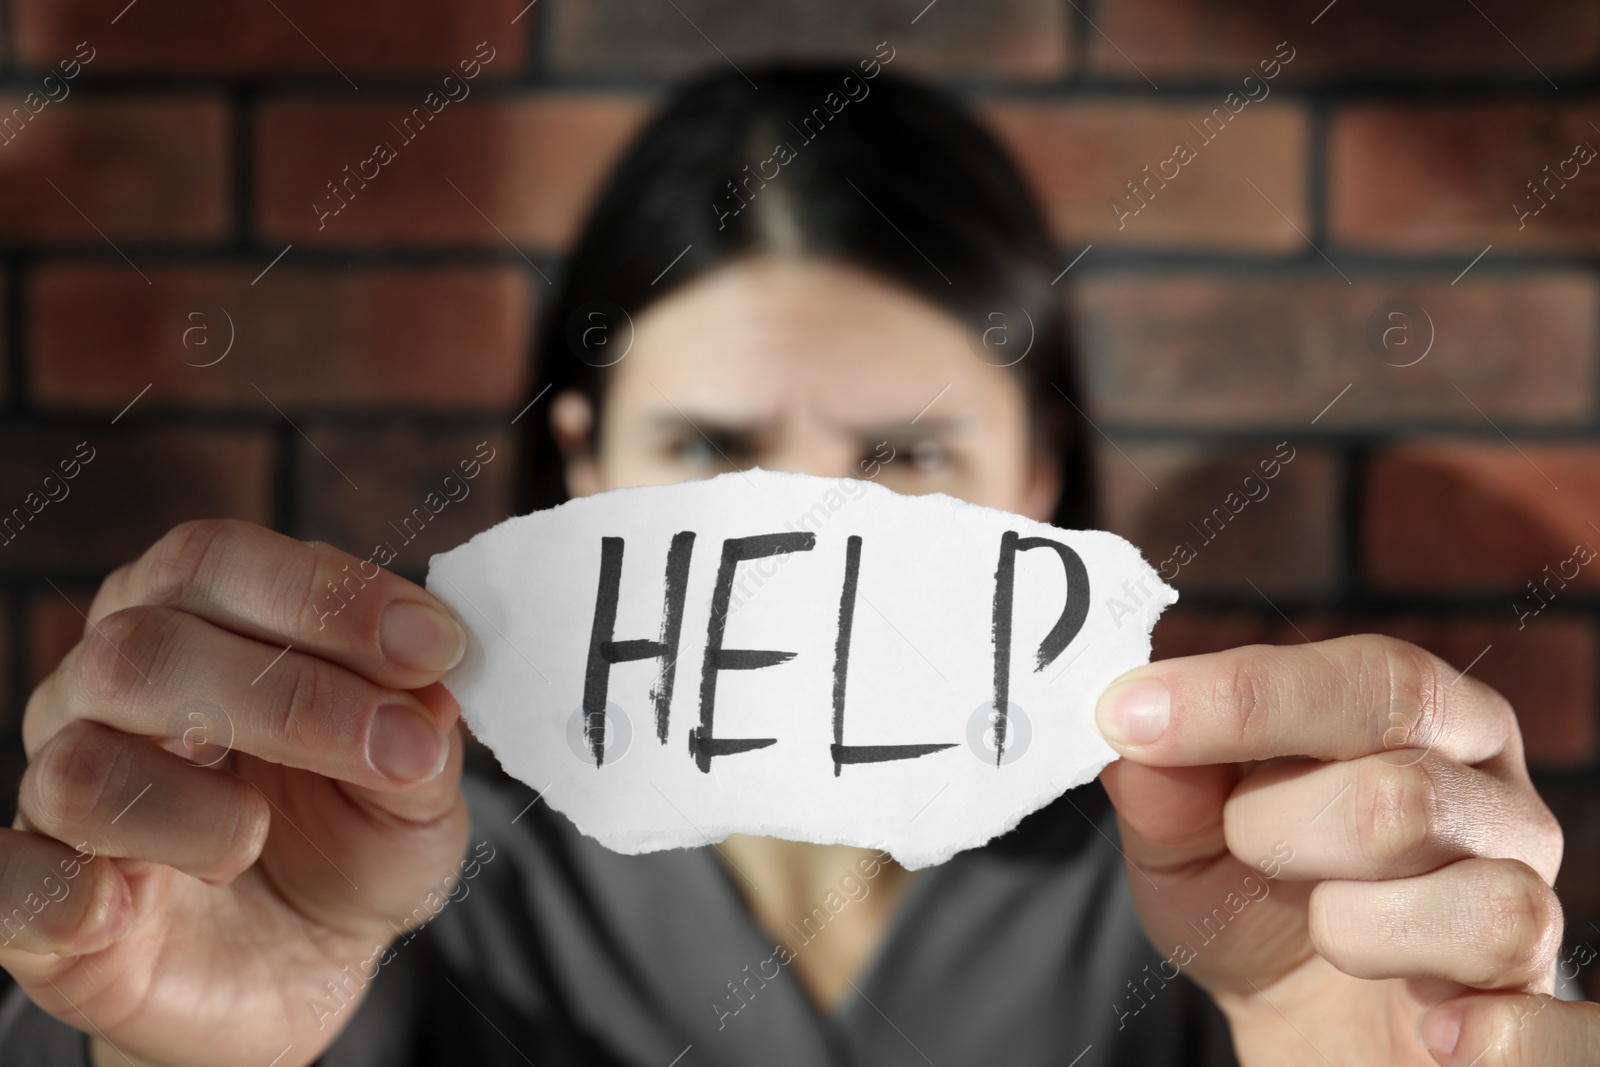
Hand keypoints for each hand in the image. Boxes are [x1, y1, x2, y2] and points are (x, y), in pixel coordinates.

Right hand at [0, 520, 470, 1066]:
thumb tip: (433, 689)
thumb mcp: (417, 792)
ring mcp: (60, 793)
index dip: (324, 595)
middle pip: (144, 647)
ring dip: (196, 807)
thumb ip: (422, 735)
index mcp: (194, 619)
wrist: (301, 971)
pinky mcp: (36, 898)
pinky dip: (60, 894)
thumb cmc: (350, 845)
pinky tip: (121, 910)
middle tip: (398, 748)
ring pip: (82, 765)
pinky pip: (8, 878)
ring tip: (258, 839)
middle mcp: (107, 689)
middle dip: (289, 695)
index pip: (218, 562)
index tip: (433, 646)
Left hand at [1094, 634, 1578, 1065]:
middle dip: (1280, 829)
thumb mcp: (1182, 843)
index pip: (1373, 678)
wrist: (1307, 1031)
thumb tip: (1130, 724)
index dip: (1245, 697)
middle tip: (1245, 847)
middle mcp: (1498, 799)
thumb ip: (1162, 786)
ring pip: (1479, 905)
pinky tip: (1433, 1028)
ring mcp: (1533, 906)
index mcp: (1426, 720)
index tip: (1130, 716)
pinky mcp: (1543, 1015)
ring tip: (1320, 930)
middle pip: (1406, 791)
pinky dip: (1490, 1038)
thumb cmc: (1253, 906)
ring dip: (1353, 929)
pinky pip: (1560, 1032)